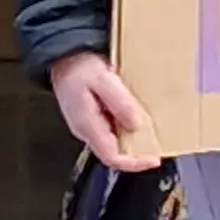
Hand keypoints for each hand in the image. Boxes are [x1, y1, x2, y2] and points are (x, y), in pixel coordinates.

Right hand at [50, 51, 160, 172]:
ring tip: (150, 127)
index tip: (153, 159)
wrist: (63, 56)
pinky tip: (135, 114)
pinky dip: (125, 125)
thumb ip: (120, 103)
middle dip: (136, 151)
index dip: (134, 163)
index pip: (112, 157)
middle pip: (115, 152)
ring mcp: (88, 124)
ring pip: (114, 141)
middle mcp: (86, 130)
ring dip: (132, 138)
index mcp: (88, 126)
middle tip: (156, 143)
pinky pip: (111, 128)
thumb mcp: (103, 79)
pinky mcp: (91, 117)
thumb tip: (136, 124)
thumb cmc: (79, 66)